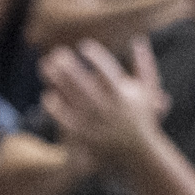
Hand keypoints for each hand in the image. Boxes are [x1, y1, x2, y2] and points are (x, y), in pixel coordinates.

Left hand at [38, 37, 167, 166]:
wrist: (139, 155)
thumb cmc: (143, 119)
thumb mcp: (148, 92)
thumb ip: (144, 66)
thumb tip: (139, 40)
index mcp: (124, 95)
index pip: (108, 71)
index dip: (95, 57)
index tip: (84, 46)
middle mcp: (109, 108)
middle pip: (84, 83)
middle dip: (70, 67)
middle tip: (57, 53)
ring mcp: (95, 123)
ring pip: (71, 98)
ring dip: (57, 81)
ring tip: (45, 66)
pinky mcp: (85, 136)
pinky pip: (66, 119)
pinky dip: (56, 108)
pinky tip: (48, 95)